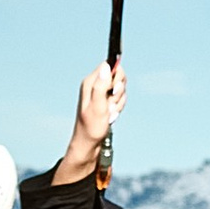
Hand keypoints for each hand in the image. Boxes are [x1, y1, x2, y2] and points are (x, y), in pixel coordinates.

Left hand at [52, 59, 125, 183]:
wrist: (89, 143)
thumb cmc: (91, 127)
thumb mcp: (97, 106)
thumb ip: (101, 85)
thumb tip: (106, 66)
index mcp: (90, 82)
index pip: (109, 65)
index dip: (116, 76)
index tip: (113, 90)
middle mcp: (95, 85)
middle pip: (117, 76)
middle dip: (119, 91)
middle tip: (110, 103)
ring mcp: (100, 93)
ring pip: (120, 88)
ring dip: (118, 102)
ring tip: (109, 113)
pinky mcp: (105, 100)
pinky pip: (119, 98)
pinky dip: (118, 107)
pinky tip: (110, 116)